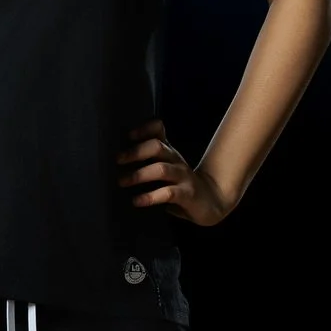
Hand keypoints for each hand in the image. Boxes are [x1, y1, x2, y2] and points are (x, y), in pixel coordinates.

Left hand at [116, 119, 232, 226]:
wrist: (213, 201)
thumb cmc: (182, 185)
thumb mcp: (167, 169)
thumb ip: (148, 163)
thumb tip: (117, 163)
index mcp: (169, 152)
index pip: (158, 131)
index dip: (144, 129)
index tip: (128, 135)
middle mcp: (176, 160)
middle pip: (158, 147)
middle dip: (136, 152)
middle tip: (118, 160)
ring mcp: (183, 177)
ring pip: (161, 169)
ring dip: (140, 174)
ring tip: (122, 182)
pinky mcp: (187, 195)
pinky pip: (168, 193)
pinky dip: (150, 197)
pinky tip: (137, 201)